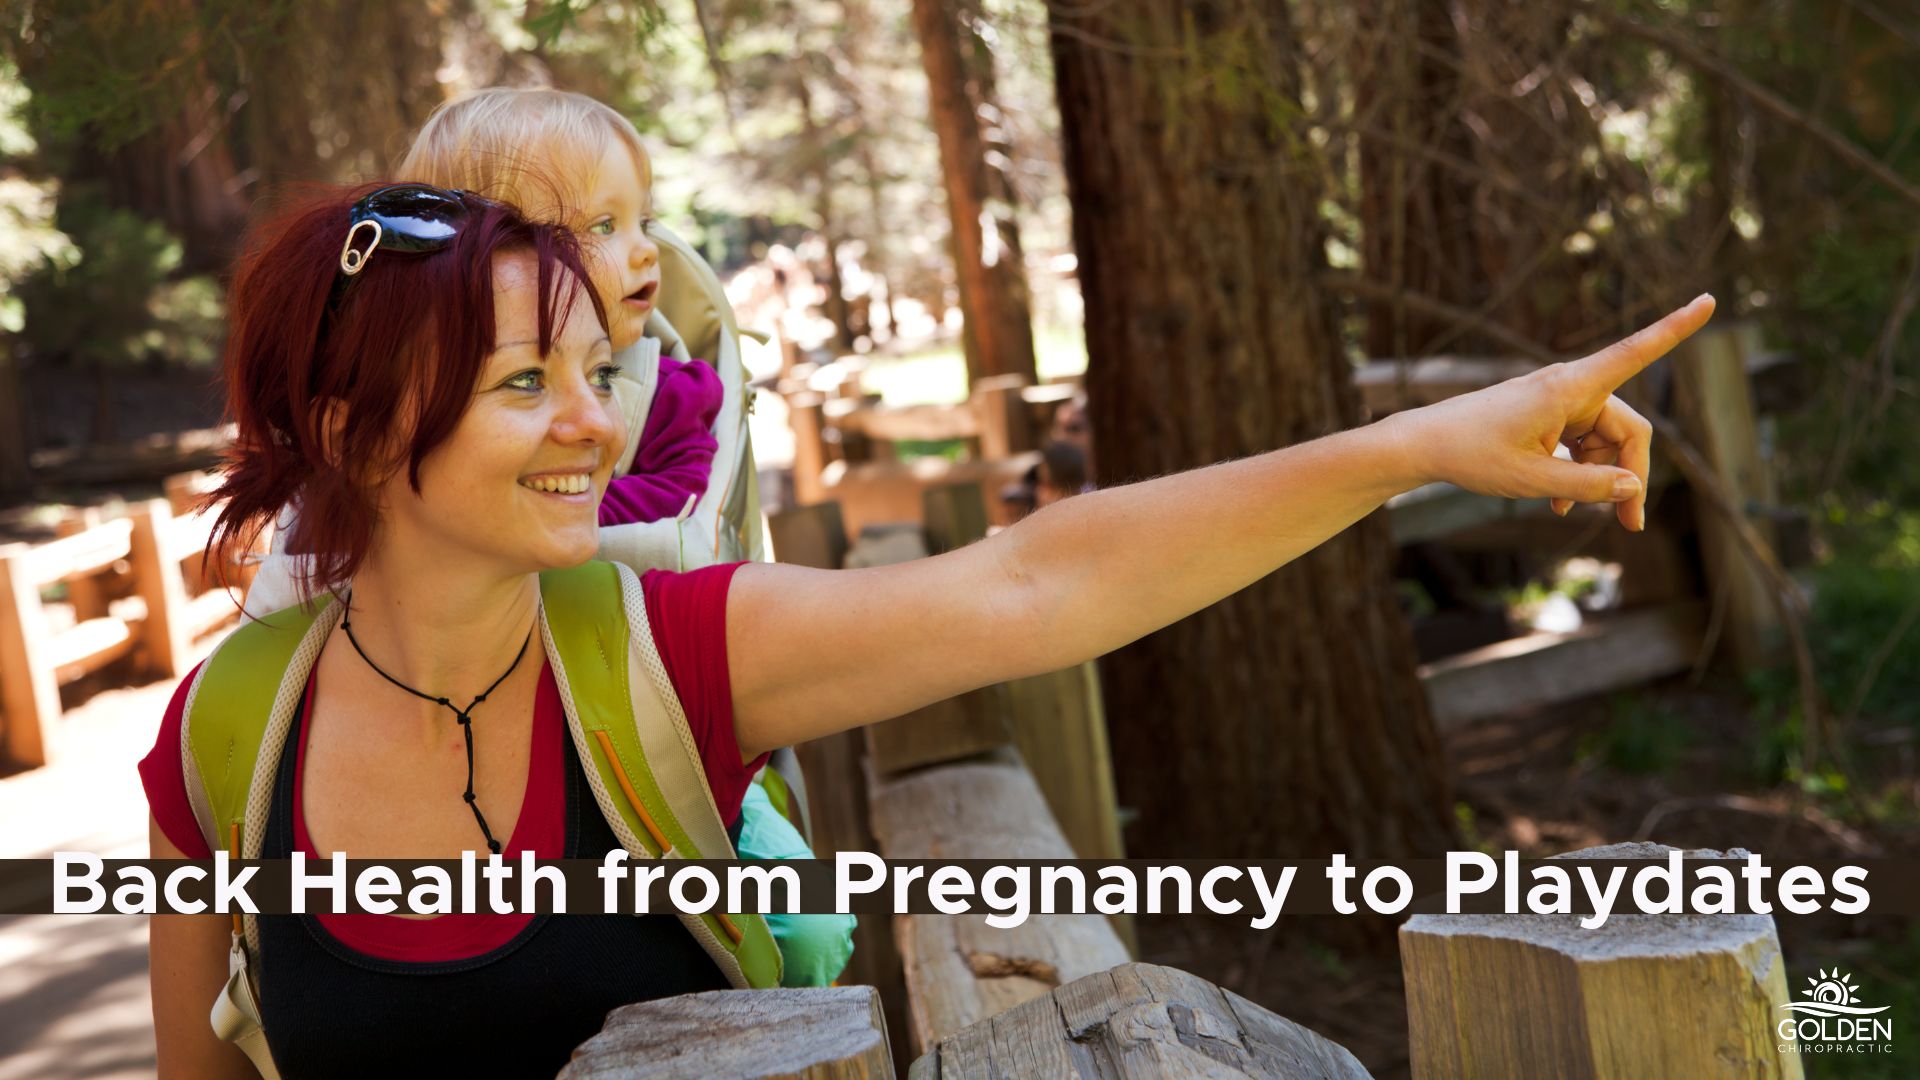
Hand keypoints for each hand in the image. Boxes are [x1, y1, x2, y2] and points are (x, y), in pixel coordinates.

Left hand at [1387, 295, 1715, 530]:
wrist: (1423, 445)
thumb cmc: (1471, 454)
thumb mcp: (1531, 479)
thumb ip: (1586, 484)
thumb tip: (1634, 486)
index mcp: (1569, 387)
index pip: (1635, 352)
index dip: (1676, 328)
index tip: (1711, 299)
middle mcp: (1570, 386)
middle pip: (1628, 429)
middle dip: (1631, 475)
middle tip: (1630, 524)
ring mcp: (1559, 401)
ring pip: (1605, 441)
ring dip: (1600, 479)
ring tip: (1573, 514)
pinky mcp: (1548, 415)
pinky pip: (1582, 443)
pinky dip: (1579, 472)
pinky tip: (1560, 504)